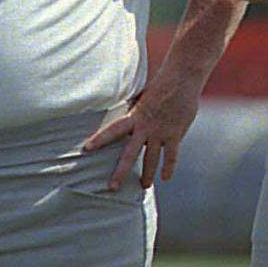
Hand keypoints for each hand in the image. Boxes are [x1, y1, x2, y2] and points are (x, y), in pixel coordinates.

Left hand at [82, 79, 200, 189]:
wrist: (182, 78)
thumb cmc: (162, 84)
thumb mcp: (143, 96)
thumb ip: (136, 109)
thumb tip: (127, 113)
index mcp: (135, 116)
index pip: (113, 130)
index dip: (99, 139)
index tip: (85, 149)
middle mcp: (146, 127)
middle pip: (130, 154)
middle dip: (121, 172)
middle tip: (112, 188)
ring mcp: (161, 132)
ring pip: (152, 159)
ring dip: (147, 174)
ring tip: (144, 186)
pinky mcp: (175, 134)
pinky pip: (172, 156)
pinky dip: (169, 168)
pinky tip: (166, 178)